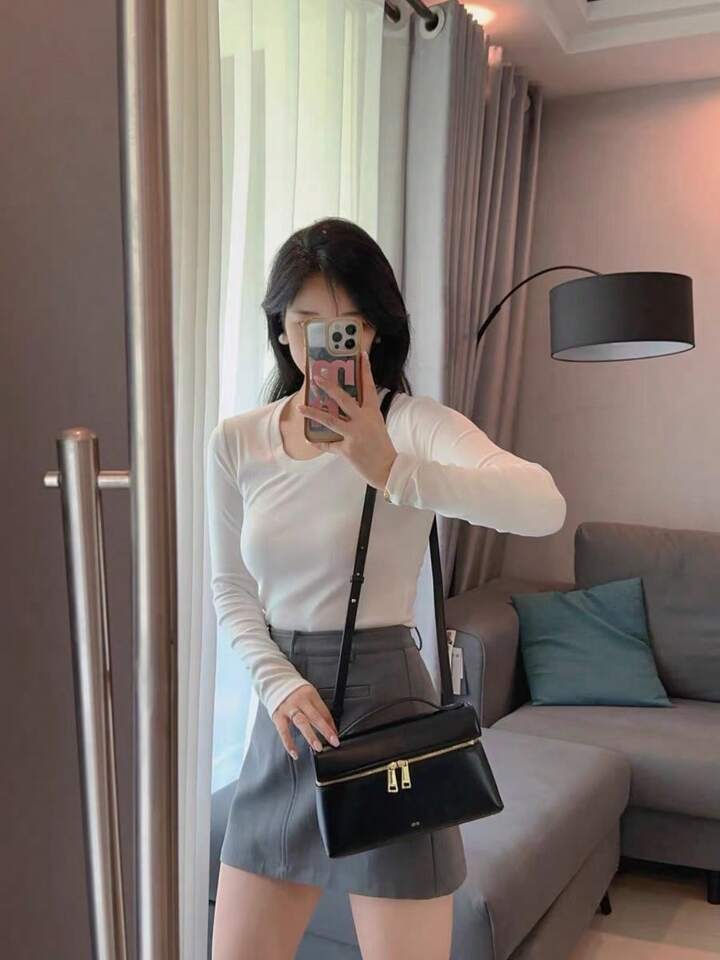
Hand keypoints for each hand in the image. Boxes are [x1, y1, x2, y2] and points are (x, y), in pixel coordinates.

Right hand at [271, 683, 340, 758]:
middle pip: (315, 716)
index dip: (331, 725)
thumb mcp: (309, 695)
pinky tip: (295, 752)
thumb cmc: (295, 692)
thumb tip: (331, 727)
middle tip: (334, 741)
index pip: (324, 711)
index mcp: (310, 695)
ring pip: (301, 722)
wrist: (275, 684)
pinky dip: (289, 743)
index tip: (336, 736)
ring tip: (318, 747)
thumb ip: (319, 710)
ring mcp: (289, 708)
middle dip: (326, 730)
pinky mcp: (278, 716)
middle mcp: (300, 701)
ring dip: (311, 736)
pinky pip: (284, 731)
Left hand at [298, 351, 397, 490]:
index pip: (369, 387)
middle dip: (329, 387)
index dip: (365, 370)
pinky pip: (329, 445)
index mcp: (373, 412)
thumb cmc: (381, 445)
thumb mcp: (376, 425)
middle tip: (316, 378)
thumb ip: (362, 414)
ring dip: (314, 413)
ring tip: (301, 407)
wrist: (388, 468)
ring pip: (331, 420)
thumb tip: (343, 405)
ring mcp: (355, 435)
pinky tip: (309, 440)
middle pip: (344, 399)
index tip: (361, 354)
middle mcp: (364, 420)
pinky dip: (319, 443)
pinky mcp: (348, 449)